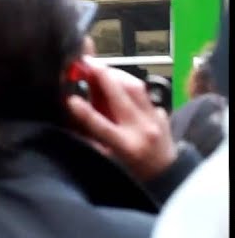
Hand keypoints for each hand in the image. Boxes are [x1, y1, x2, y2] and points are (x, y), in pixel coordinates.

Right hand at [66, 58, 177, 181]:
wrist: (166, 175)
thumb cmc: (130, 170)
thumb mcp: (106, 159)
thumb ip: (91, 136)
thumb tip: (73, 111)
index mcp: (125, 146)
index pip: (101, 125)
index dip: (84, 111)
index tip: (69, 99)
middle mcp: (143, 130)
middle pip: (123, 94)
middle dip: (103, 75)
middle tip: (85, 62)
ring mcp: (156, 119)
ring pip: (136, 87)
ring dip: (115, 74)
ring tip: (100, 69)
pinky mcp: (162, 112)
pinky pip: (143, 93)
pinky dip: (127, 85)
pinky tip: (117, 83)